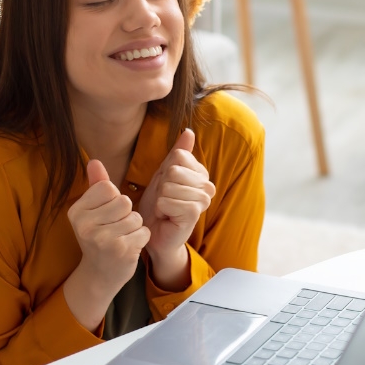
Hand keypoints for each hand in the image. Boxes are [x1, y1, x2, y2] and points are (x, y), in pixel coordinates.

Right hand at [63, 159, 150, 330]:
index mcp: (76, 211)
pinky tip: (129, 247)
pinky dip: (141, 239)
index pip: (108, 187)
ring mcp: (102, 239)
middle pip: (124, 201)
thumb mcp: (93, 211)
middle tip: (116, 228)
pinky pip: (144, 232)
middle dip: (127, 214)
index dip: (115, 199)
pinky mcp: (120, 250)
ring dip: (135, 227)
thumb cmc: (99, 236)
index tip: (107, 214)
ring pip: (136, 217)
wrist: (100, 274)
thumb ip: (96, 185)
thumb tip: (94, 160)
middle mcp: (85, 225)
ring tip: (122, 238)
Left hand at [138, 129, 215, 287]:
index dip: (165, 171)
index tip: (166, 186)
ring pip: (170, 186)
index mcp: (201, 174)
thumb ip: (179, 153)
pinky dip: (161, 208)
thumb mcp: (165, 174)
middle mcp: (207, 186)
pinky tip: (167, 216)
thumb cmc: (160, 205)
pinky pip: (168, 201)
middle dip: (161, 186)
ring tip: (165, 209)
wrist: (157, 233)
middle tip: (165, 199)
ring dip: (160, 199)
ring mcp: (203, 200)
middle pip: (174, 170)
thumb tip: (189, 131)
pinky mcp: (194, 213)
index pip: (179, 156)